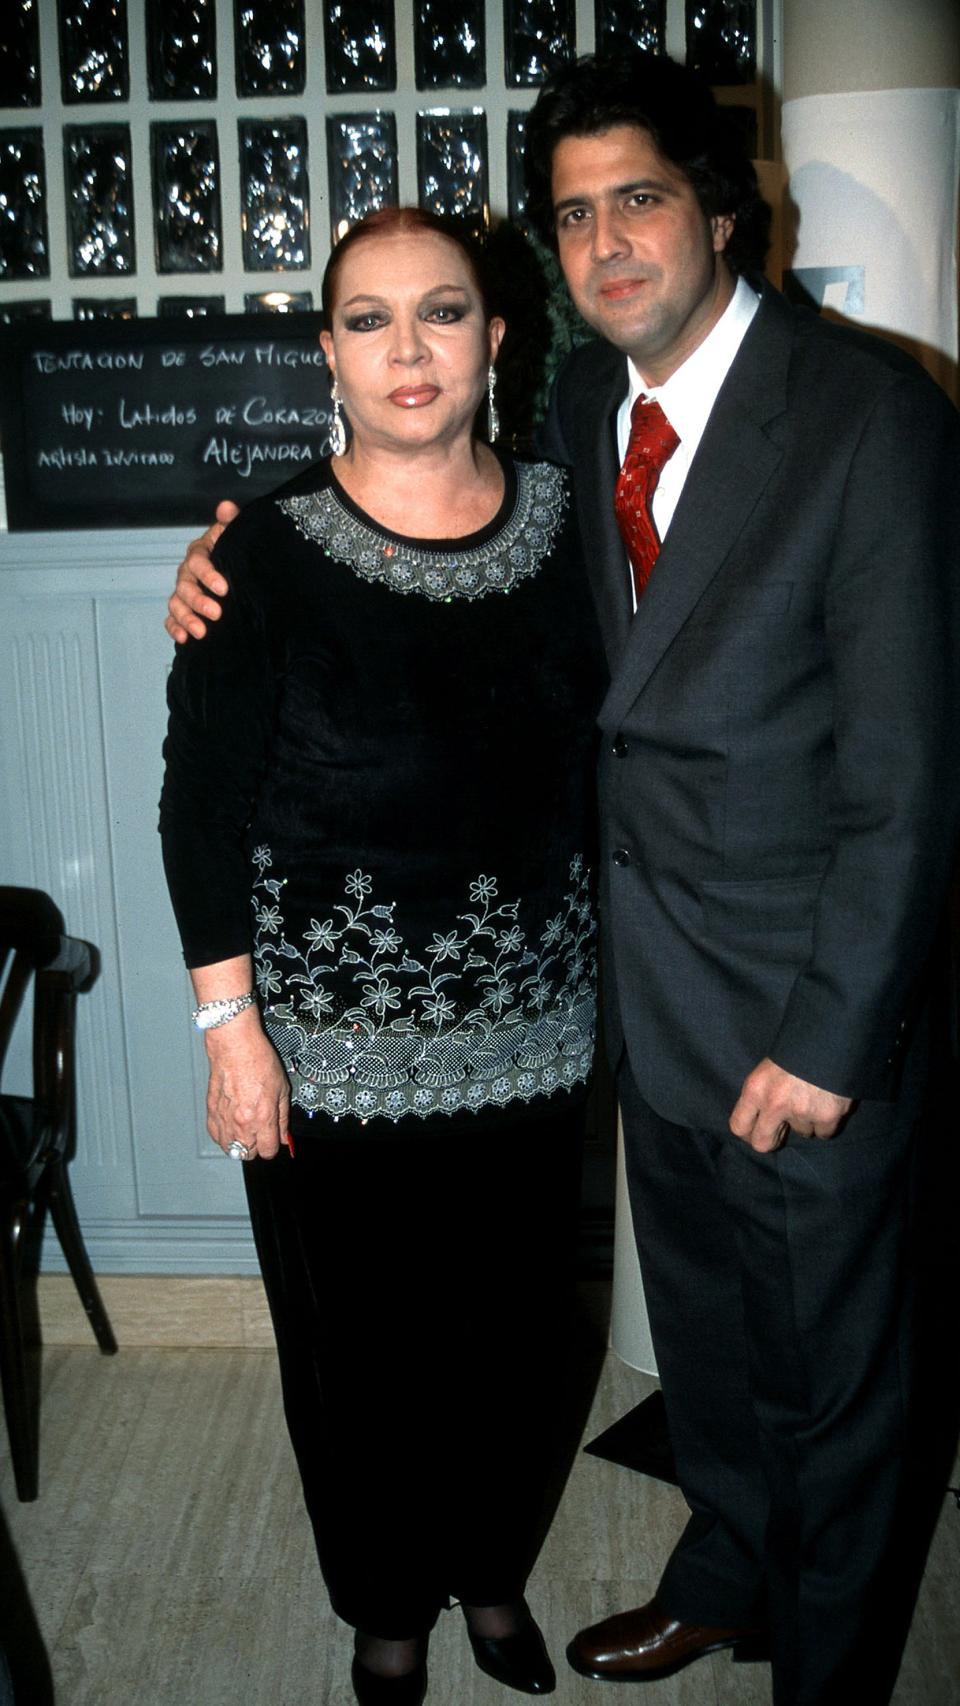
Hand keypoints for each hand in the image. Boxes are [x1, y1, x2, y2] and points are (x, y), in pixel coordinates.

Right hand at [165, 499, 239, 642]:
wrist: (239, 569)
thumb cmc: (236, 551)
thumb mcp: (237, 535)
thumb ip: (232, 522)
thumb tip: (226, 507)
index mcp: (200, 552)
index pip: (198, 561)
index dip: (208, 575)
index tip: (223, 588)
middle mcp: (188, 572)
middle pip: (185, 585)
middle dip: (198, 601)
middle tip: (216, 614)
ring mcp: (184, 591)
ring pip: (176, 603)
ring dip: (186, 618)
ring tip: (201, 632)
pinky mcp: (184, 609)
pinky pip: (172, 619)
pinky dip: (175, 628)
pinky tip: (184, 639)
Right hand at [203, 1012, 290, 1159]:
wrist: (235, 1046)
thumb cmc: (258, 1061)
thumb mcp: (282, 1089)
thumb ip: (282, 1117)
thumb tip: (283, 1135)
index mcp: (262, 1117)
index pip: (267, 1151)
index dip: (273, 1147)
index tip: (273, 1140)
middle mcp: (242, 1122)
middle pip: (247, 1154)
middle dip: (256, 1147)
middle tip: (259, 1135)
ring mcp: (224, 1118)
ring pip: (229, 1149)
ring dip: (238, 1143)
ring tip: (245, 1131)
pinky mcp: (211, 1111)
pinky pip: (215, 1135)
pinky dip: (223, 1135)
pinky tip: (230, 1125)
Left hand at [729, 1057, 852, 1151]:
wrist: (830, 1036)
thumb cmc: (796, 1049)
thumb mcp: (768, 1067)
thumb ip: (761, 1094)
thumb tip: (761, 1121)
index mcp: (755, 1089)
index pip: (738, 1126)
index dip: (747, 1132)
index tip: (755, 1131)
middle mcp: (775, 1104)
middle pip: (762, 1144)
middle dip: (771, 1141)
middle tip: (781, 1132)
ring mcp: (802, 1112)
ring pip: (801, 1133)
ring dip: (806, 1122)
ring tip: (813, 1098)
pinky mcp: (827, 1116)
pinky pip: (823, 1133)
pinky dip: (826, 1123)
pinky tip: (827, 1104)